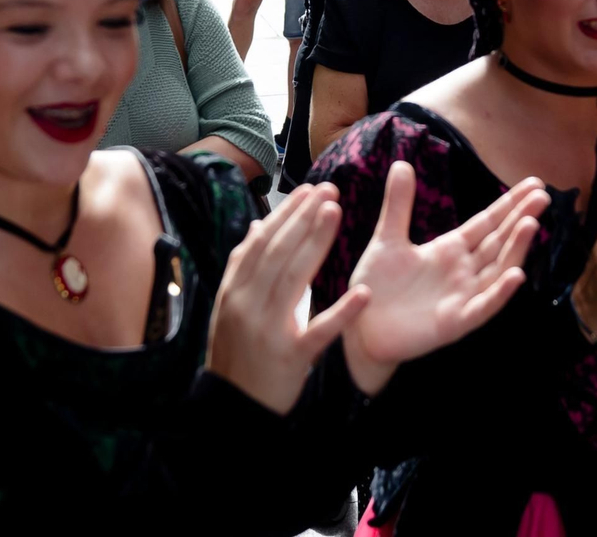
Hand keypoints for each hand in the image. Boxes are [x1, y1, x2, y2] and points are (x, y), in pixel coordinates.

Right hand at [205, 183, 370, 414]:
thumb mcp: (231, 307)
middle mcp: (247, 304)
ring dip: (316, 243)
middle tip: (329, 189)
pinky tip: (364, 293)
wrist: (232, 406)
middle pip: (278, 252)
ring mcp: (267, 330)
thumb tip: (253, 226)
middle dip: (303, 217)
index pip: (261, 243)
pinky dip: (342, 313)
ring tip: (337, 212)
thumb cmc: (237, 352)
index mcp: (235, 291)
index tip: (308, 190)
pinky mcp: (290, 357)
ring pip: (294, 279)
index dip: (285, 214)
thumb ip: (244, 268)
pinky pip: (318, 332)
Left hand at [341, 162, 549, 395]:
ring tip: (530, 224)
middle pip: (498, 242)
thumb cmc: (378, 285)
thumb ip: (398, 204)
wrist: (362, 329)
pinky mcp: (454, 323)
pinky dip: (499, 293)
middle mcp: (463, 272)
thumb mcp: (387, 238)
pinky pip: (482, 307)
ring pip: (496, 270)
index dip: (509, 204)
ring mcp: (462, 297)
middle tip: (544, 195)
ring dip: (514, 249)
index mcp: (450, 250)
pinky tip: (516, 275)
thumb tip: (401, 162)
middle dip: (520, 219)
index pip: (487, 223)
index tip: (534, 184)